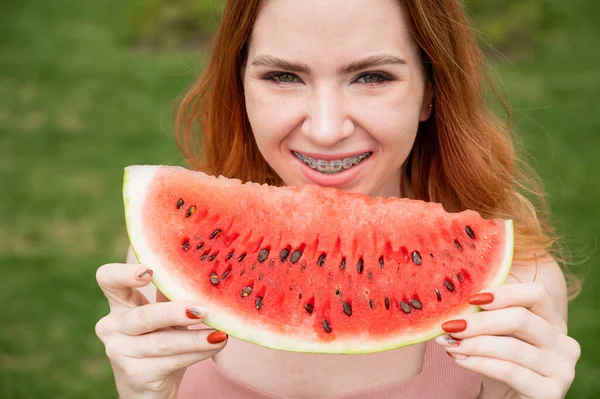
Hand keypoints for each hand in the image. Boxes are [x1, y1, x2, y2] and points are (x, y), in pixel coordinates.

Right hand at [94, 263, 227, 398]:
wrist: (149, 391)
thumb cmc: (159, 344)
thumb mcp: (164, 317)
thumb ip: (170, 296)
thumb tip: (198, 270)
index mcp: (119, 304)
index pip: (108, 279)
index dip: (124, 274)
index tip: (150, 271)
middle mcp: (112, 326)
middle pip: (143, 316)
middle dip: (174, 313)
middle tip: (203, 309)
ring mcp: (119, 351)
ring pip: (162, 342)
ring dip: (195, 338)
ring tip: (219, 333)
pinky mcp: (134, 374)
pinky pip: (172, 361)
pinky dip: (197, 353)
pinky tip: (216, 344)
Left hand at [435, 282, 580, 398]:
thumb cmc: (500, 361)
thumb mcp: (497, 334)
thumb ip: (488, 313)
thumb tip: (457, 294)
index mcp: (553, 320)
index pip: (537, 293)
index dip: (504, 292)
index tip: (471, 299)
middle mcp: (564, 342)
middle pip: (521, 318)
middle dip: (480, 321)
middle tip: (450, 325)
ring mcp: (562, 368)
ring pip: (512, 346)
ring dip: (474, 344)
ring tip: (450, 343)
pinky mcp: (551, 392)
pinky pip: (509, 371)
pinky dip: (479, 363)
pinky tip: (460, 359)